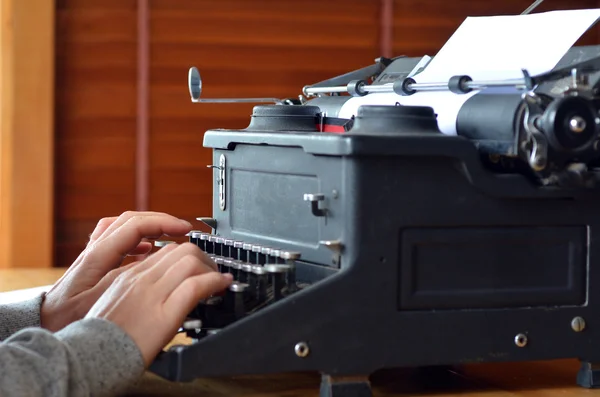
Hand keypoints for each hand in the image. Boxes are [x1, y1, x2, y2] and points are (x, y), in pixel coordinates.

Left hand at [41, 211, 193, 331]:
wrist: (45, 322)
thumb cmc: (67, 317)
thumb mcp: (98, 301)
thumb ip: (122, 280)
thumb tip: (151, 263)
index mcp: (98, 255)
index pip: (136, 226)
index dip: (163, 223)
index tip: (183, 229)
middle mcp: (96, 248)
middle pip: (133, 220)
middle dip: (161, 220)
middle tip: (183, 229)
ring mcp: (96, 252)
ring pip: (126, 226)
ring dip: (150, 226)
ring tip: (169, 234)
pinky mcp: (97, 261)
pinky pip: (121, 238)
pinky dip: (139, 238)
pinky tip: (148, 250)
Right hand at [86, 242, 232, 366]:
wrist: (87, 357)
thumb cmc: (99, 338)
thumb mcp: (111, 304)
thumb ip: (131, 291)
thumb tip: (155, 289)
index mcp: (127, 276)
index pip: (165, 252)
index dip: (186, 255)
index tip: (196, 264)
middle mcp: (140, 279)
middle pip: (181, 250)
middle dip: (203, 257)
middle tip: (212, 270)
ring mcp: (152, 294)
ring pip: (190, 262)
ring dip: (211, 267)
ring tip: (218, 279)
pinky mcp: (164, 313)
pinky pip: (195, 286)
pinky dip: (215, 281)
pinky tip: (222, 285)